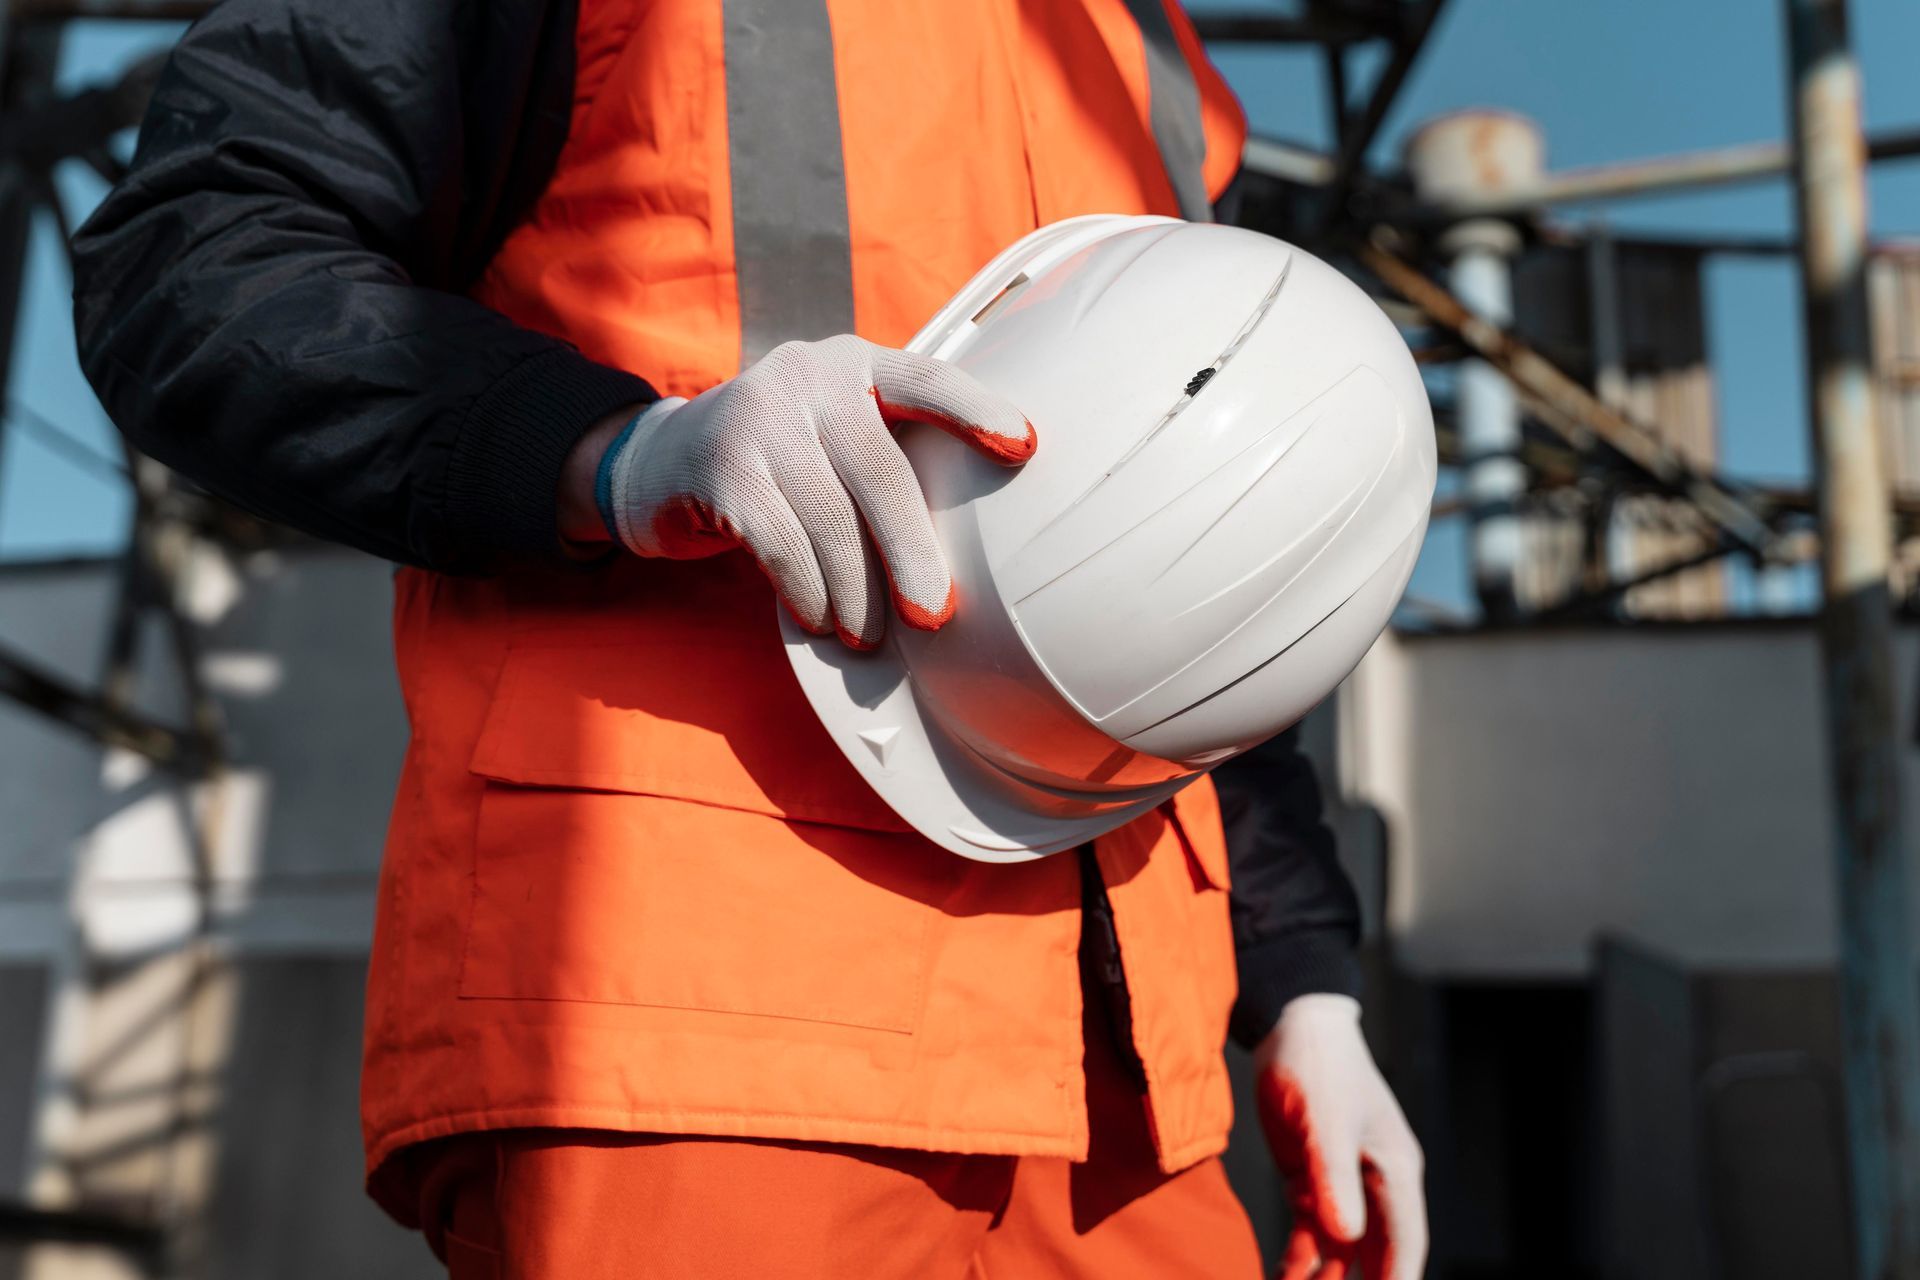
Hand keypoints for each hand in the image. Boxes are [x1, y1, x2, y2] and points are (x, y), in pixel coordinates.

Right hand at [592, 335, 1033, 647]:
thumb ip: (884, 461)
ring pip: (830, 519)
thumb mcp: (832, 438)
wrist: (662, 461)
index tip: (1024, 447)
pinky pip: (780, 543)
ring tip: (868, 636)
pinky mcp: (720, 467)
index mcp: (854, 365)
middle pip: (880, 470)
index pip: (925, 378)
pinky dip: (807, 591)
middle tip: (933, 615)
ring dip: (855, 592)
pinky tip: (819, 619)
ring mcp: (759, 417)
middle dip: (911, 552)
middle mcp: (808, 377)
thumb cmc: (782, 464)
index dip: (974, 410)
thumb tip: (950, 562)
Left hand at [1256, 995, 1425, 1279]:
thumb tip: (1347, 1237)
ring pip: (1338, 1248)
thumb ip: (1335, 1179)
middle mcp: (1374, 1184)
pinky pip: (1309, 1229)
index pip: (1405, 1244)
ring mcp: (1342, 1182)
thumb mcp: (1325, 1122)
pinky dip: (1298, 1255)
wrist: (1288, 1023)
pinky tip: (1281, 1274)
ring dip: (1320, 1276)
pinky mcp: (1310, 1176)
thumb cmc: (1318, 1063)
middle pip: (1374, 1254)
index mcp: (1395, 1171)